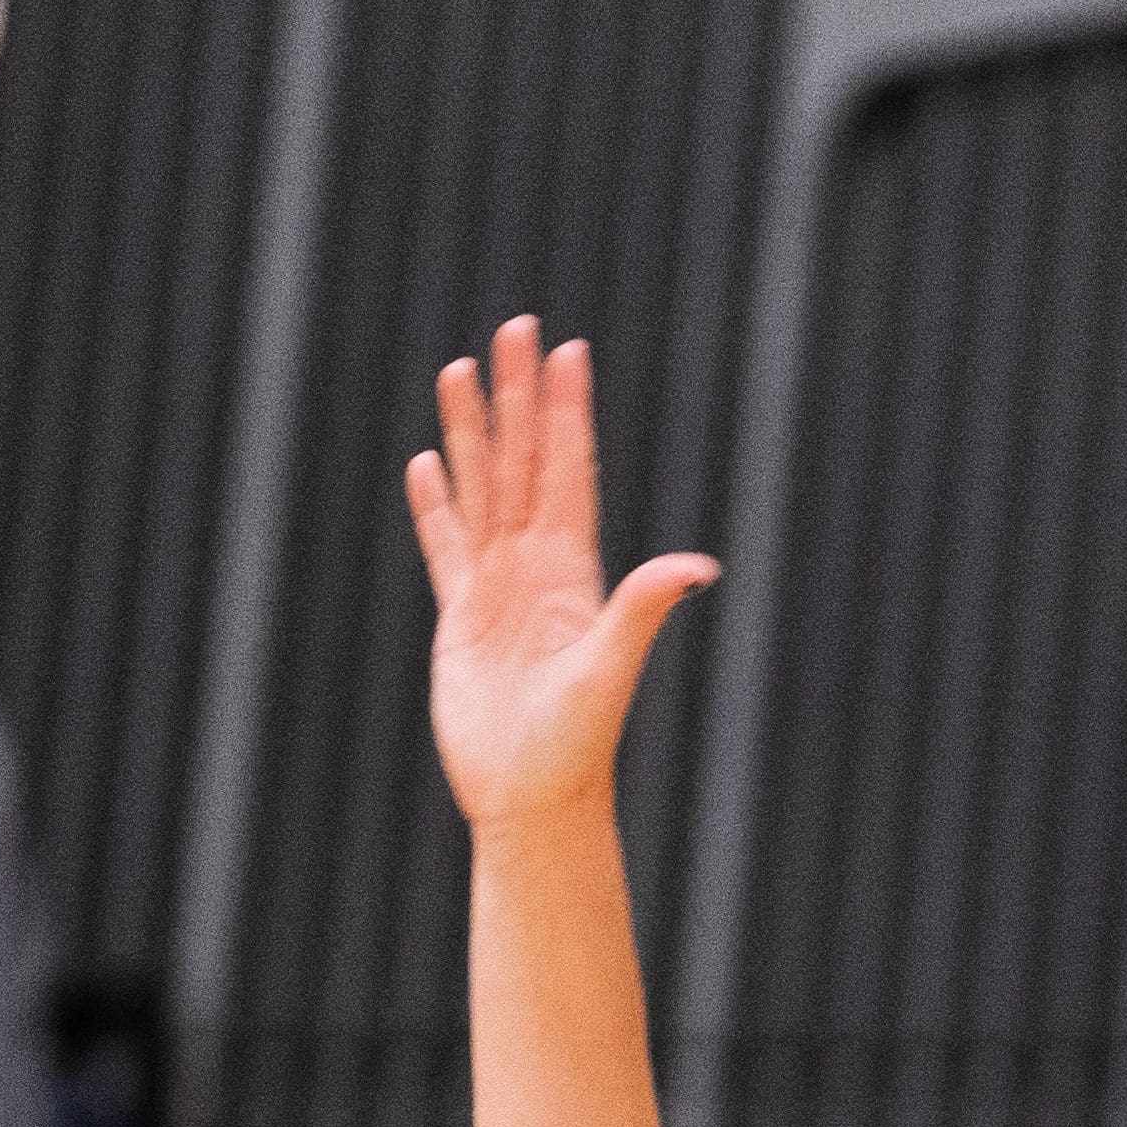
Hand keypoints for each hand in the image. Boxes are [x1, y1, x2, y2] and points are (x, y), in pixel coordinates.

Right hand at [403, 317, 720, 835]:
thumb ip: (644, 607)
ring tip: (458, 373)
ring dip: (471, 433)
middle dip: (518, 396)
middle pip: (523, 461)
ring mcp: (497, 590)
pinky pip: (446, 547)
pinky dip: (436, 506)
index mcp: (574, 570)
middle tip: (514, 329)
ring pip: (481, 490)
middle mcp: (537, 569)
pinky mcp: (461, 619)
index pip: (568, 471)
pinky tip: (427, 466)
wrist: (531, 797)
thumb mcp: (611, 666)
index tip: (567, 352)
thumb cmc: (576, 742)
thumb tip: (699, 565)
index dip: (567, 411)